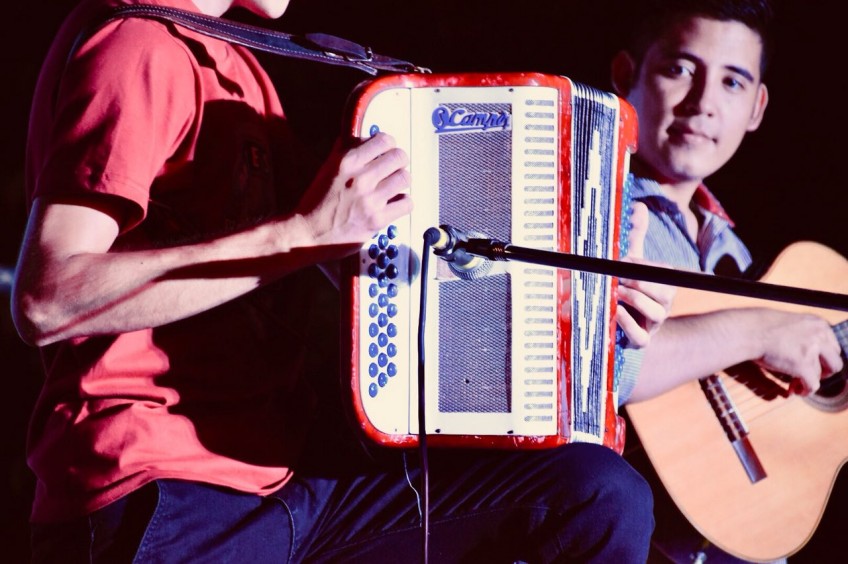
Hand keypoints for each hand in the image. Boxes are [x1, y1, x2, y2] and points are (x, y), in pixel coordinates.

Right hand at [297, 132, 412, 253]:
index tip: (386, 152)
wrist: (307, 233)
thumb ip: (345, 151)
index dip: (388, 146)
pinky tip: (393, 204)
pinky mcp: (377, 220)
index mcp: (347, 161)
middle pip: (399, 157)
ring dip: (401, 182)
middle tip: (393, 169)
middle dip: (398, 162)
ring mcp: (370, 199)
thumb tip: (363, 137)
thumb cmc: (316, 202)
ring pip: (405, 178)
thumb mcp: (327, 168)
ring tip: (392, 187)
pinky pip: (407, 203)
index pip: (384, 140)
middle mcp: (360, 177)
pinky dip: (403, 203)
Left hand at [616, 202, 675, 347]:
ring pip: (656, 312)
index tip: (623, 259)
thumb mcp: (628, 262)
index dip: (644, 265)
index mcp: (662, 283)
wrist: (611, 322)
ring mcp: (653, 324)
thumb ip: (634, 237)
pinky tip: (615, 312)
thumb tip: (639, 206)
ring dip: (635, 299)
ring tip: (615, 291)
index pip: (663, 271)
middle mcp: (662, 303)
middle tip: (618, 275)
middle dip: (642, 282)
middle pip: (665, 292)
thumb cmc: (623, 287)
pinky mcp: (640, 341)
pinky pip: (642, 337)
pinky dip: (629, 325)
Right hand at [753, 309, 843, 394]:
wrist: (749, 330)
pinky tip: (795, 391)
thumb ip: (803, 333)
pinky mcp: (803, 366)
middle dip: (823, 371)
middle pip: (835, 362)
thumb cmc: (761, 326)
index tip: (812, 364)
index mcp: (818, 324)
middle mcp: (820, 336)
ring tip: (795, 384)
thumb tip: (806, 349)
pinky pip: (812, 385)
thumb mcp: (789, 323)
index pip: (833, 347)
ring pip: (821, 375)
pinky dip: (805, 390)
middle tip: (808, 374)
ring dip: (809, 381)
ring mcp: (812, 351)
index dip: (822, 359)